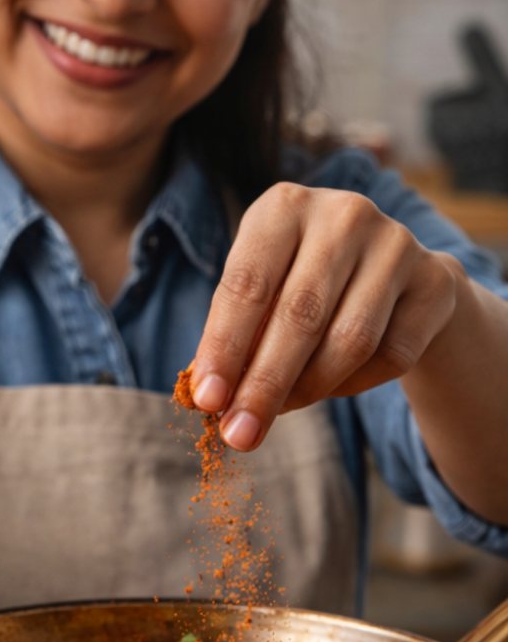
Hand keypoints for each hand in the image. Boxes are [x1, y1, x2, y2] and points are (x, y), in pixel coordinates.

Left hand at [190, 183, 460, 451]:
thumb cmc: (298, 281)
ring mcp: (396, 244)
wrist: (390, 270)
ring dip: (308, 390)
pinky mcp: (435, 280)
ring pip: (349, 340)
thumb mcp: (260, 290)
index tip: (206, 400)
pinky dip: (352, 385)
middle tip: (239, 435)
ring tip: (277, 414)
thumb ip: (233, 334)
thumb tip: (209, 396)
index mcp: (283, 206)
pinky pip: (391, 354)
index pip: (247, 284)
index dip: (224, 346)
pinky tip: (328, 389)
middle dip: (264, 384)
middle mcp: (342, 215)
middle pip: (299, 315)